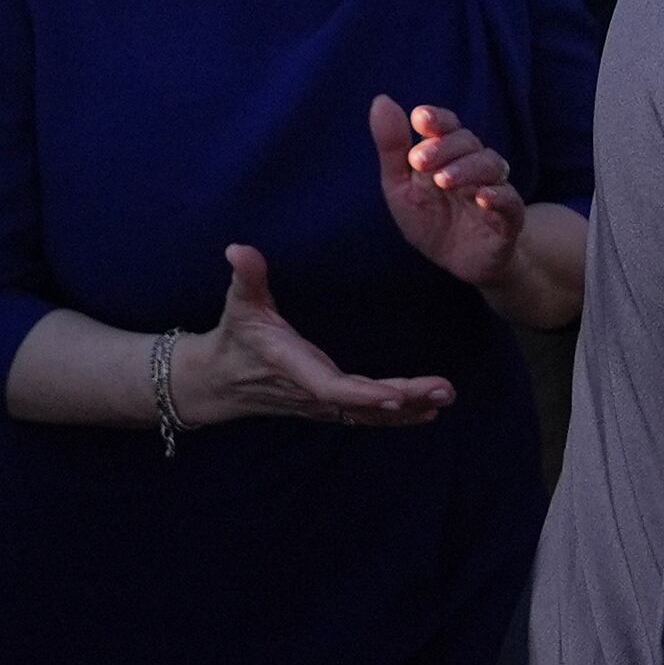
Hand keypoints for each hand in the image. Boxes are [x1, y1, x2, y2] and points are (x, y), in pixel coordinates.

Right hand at [169, 243, 452, 429]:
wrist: (218, 381)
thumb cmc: (234, 336)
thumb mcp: (239, 304)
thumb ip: (246, 277)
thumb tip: (238, 248)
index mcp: (294, 367)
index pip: (331, 388)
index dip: (363, 395)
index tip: (395, 397)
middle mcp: (311, 392)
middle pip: (363, 404)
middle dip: (404, 399)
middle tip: (444, 392)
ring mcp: (321, 404)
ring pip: (369, 413)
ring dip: (410, 409)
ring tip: (446, 398)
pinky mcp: (328, 407)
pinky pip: (366, 416)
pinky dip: (398, 416)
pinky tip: (428, 413)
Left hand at [374, 96, 524, 290]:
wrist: (459, 264)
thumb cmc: (431, 220)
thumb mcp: (401, 187)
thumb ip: (392, 148)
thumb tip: (381, 100)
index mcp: (449, 155)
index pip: (449, 126)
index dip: (437, 119)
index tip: (419, 119)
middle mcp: (474, 167)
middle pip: (468, 142)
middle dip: (444, 147)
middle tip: (418, 161)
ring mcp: (494, 190)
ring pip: (492, 165)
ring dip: (467, 168)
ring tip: (442, 180)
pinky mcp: (509, 220)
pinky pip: (512, 202)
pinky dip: (499, 196)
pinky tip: (482, 197)